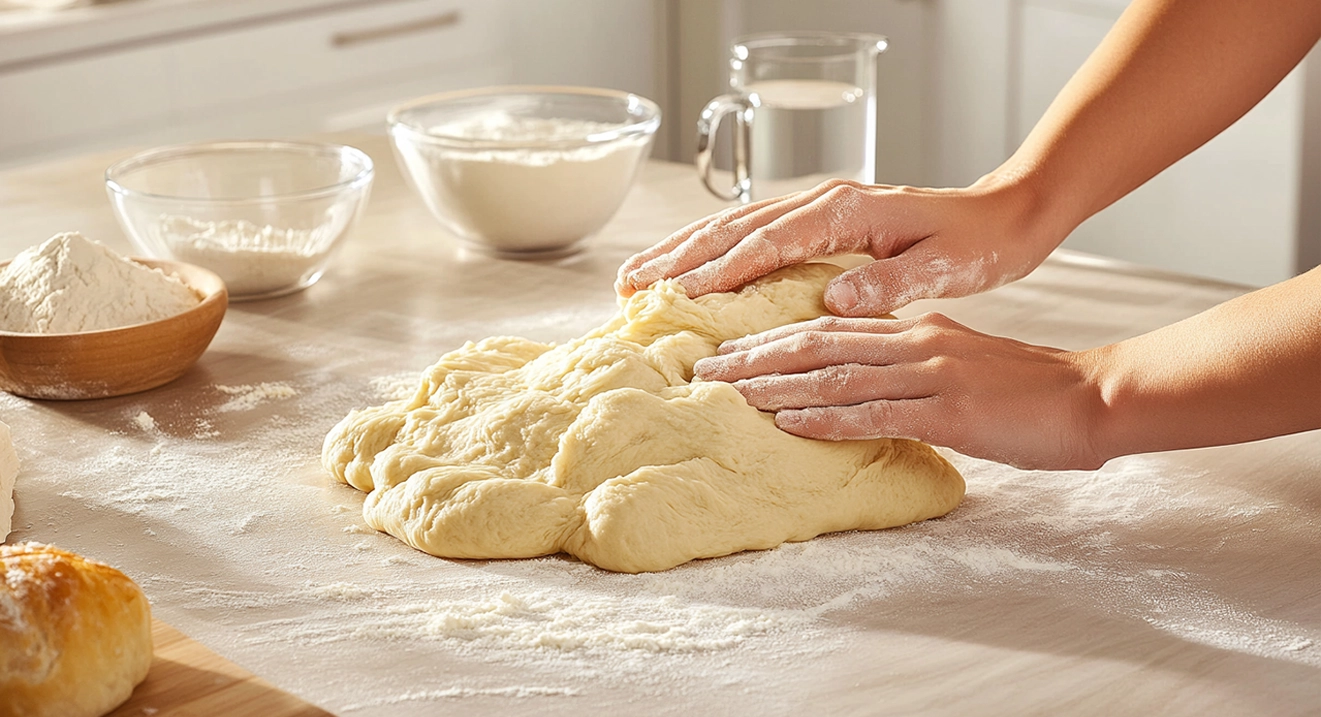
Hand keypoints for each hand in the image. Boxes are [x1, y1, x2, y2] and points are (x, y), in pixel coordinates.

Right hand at [616, 177, 1058, 316]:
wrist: (1004, 216)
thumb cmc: (977, 242)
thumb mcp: (944, 266)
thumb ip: (889, 281)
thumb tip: (835, 299)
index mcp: (847, 210)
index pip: (768, 241)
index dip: (719, 269)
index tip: (676, 295)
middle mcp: (824, 201)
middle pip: (735, 226)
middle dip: (679, 256)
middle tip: (630, 287)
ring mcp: (820, 207)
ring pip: (736, 226)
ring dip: (685, 251)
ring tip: (641, 277)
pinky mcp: (822, 221)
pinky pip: (755, 234)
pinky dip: (716, 251)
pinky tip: (692, 269)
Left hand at [692, 314, 1107, 469]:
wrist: (1090, 397)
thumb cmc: (1031, 386)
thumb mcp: (964, 353)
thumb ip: (917, 352)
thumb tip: (879, 358)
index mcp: (916, 329)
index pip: (830, 328)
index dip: (774, 338)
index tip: (730, 350)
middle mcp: (915, 343)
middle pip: (818, 344)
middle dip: (757, 356)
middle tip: (706, 368)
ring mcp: (930, 376)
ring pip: (836, 376)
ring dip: (777, 386)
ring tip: (729, 393)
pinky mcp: (949, 412)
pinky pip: (876, 414)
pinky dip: (828, 419)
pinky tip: (790, 424)